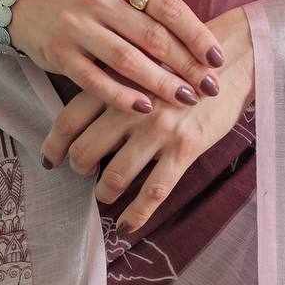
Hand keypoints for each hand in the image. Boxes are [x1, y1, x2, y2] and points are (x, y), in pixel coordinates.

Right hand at [6, 0, 224, 114]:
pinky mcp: (60, 54)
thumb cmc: (91, 5)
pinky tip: (145, 108)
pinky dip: (122, 96)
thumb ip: (152, 13)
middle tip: (209, 87)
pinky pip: (95, 80)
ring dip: (160, 83)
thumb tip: (202, 48)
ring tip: (185, 99)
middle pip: (152, 36)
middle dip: (185, 65)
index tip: (217, 59)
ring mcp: (76, 26)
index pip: (168, 7)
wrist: (29, 6)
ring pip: (127, 60)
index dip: (196, 34)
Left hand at [40, 6, 254, 233]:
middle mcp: (131, 107)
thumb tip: (88, 117)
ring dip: (104, 193)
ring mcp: (157, 130)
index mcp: (117, 83)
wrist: (234, 59)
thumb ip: (115, 84)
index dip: (54, 145)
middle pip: (86, 151)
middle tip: (84, 173)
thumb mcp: (143, 62)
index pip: (69, 120)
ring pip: (115, 176)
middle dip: (80, 169)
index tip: (50, 159)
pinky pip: (153, 191)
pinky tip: (127, 225)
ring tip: (105, 196)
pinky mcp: (184, 148)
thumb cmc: (185, 60)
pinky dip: (136, 213)